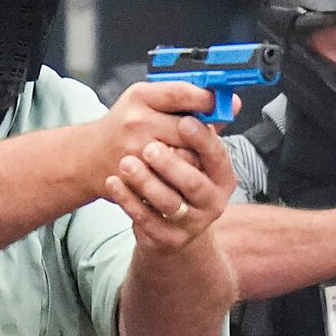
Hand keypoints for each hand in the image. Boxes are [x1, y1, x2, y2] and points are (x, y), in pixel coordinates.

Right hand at [82, 78, 221, 194]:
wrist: (88, 158)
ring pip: (185, 159)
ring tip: (186, 158)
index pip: (182, 93)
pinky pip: (172, 183)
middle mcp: (136, 122)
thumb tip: (231, 105)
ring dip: (194, 160)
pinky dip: (180, 181)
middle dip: (202, 135)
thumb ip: (187, 102)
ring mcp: (134, 152)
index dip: (207, 99)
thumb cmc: (125, 126)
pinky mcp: (135, 179)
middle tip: (201, 139)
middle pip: (189, 128)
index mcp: (141, 97)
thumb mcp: (148, 102)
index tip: (221, 104)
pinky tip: (176, 176)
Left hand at [103, 122, 236, 255]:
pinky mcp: (167, 238)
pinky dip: (128, 200)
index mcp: (222, 177)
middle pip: (193, 182)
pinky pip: (145, 219)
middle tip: (149, 147)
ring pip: (168, 202)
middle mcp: (212, 202)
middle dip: (171, 164)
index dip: (202, 139)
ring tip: (126, 164)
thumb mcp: (194, 158)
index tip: (184, 122)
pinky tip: (113, 183)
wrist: (168, 227)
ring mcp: (191, 224)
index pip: (217, 155)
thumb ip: (198, 128)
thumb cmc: (178, 181)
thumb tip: (221, 96)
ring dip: (146, 182)